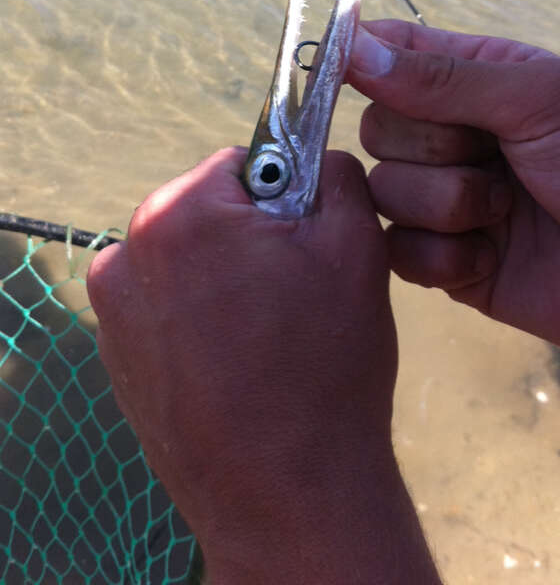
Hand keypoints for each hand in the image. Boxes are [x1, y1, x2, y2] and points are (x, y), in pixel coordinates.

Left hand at [88, 147, 440, 584]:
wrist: (286, 493)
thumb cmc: (324, 365)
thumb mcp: (355, 245)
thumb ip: (337, 174)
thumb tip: (318, 157)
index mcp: (180, 215)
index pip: (243, 163)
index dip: (287, 196)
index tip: (306, 241)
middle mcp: (127, 254)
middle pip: (209, 209)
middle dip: (252, 236)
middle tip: (294, 292)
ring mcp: (113, 310)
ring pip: (188, 257)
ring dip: (225, 275)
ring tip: (267, 333)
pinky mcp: (115, 355)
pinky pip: (167, 304)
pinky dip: (201, 316)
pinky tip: (237, 361)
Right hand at [348, 20, 559, 369]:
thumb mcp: (543, 100)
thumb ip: (446, 78)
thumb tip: (354, 47)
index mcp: (478, 80)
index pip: (393, 55)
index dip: (361, 60)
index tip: (341, 70)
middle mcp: (453, 137)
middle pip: (377, 130)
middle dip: (431, 147)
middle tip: (494, 158)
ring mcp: (448, 202)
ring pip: (384, 194)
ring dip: (448, 205)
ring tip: (507, 212)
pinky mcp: (450, 263)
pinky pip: (402, 255)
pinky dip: (446, 257)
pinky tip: (493, 257)